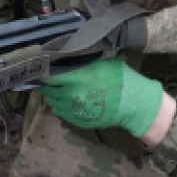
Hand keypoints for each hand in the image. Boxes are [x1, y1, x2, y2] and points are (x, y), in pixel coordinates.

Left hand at [40, 58, 165, 139]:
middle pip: (49, 90)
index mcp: (77, 78)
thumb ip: (84, 61)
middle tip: (50, 80)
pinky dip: (60, 105)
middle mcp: (72, 95)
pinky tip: (65, 100)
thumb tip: (69, 56)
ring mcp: (74, 110)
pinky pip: (61, 112)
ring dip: (53, 95)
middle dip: (48, 84)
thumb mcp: (103, 62)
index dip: (45, 73)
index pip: (51, 76)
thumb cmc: (120, 78)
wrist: (133, 104)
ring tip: (57, 89)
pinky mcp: (78, 121)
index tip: (44, 69)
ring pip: (53, 102)